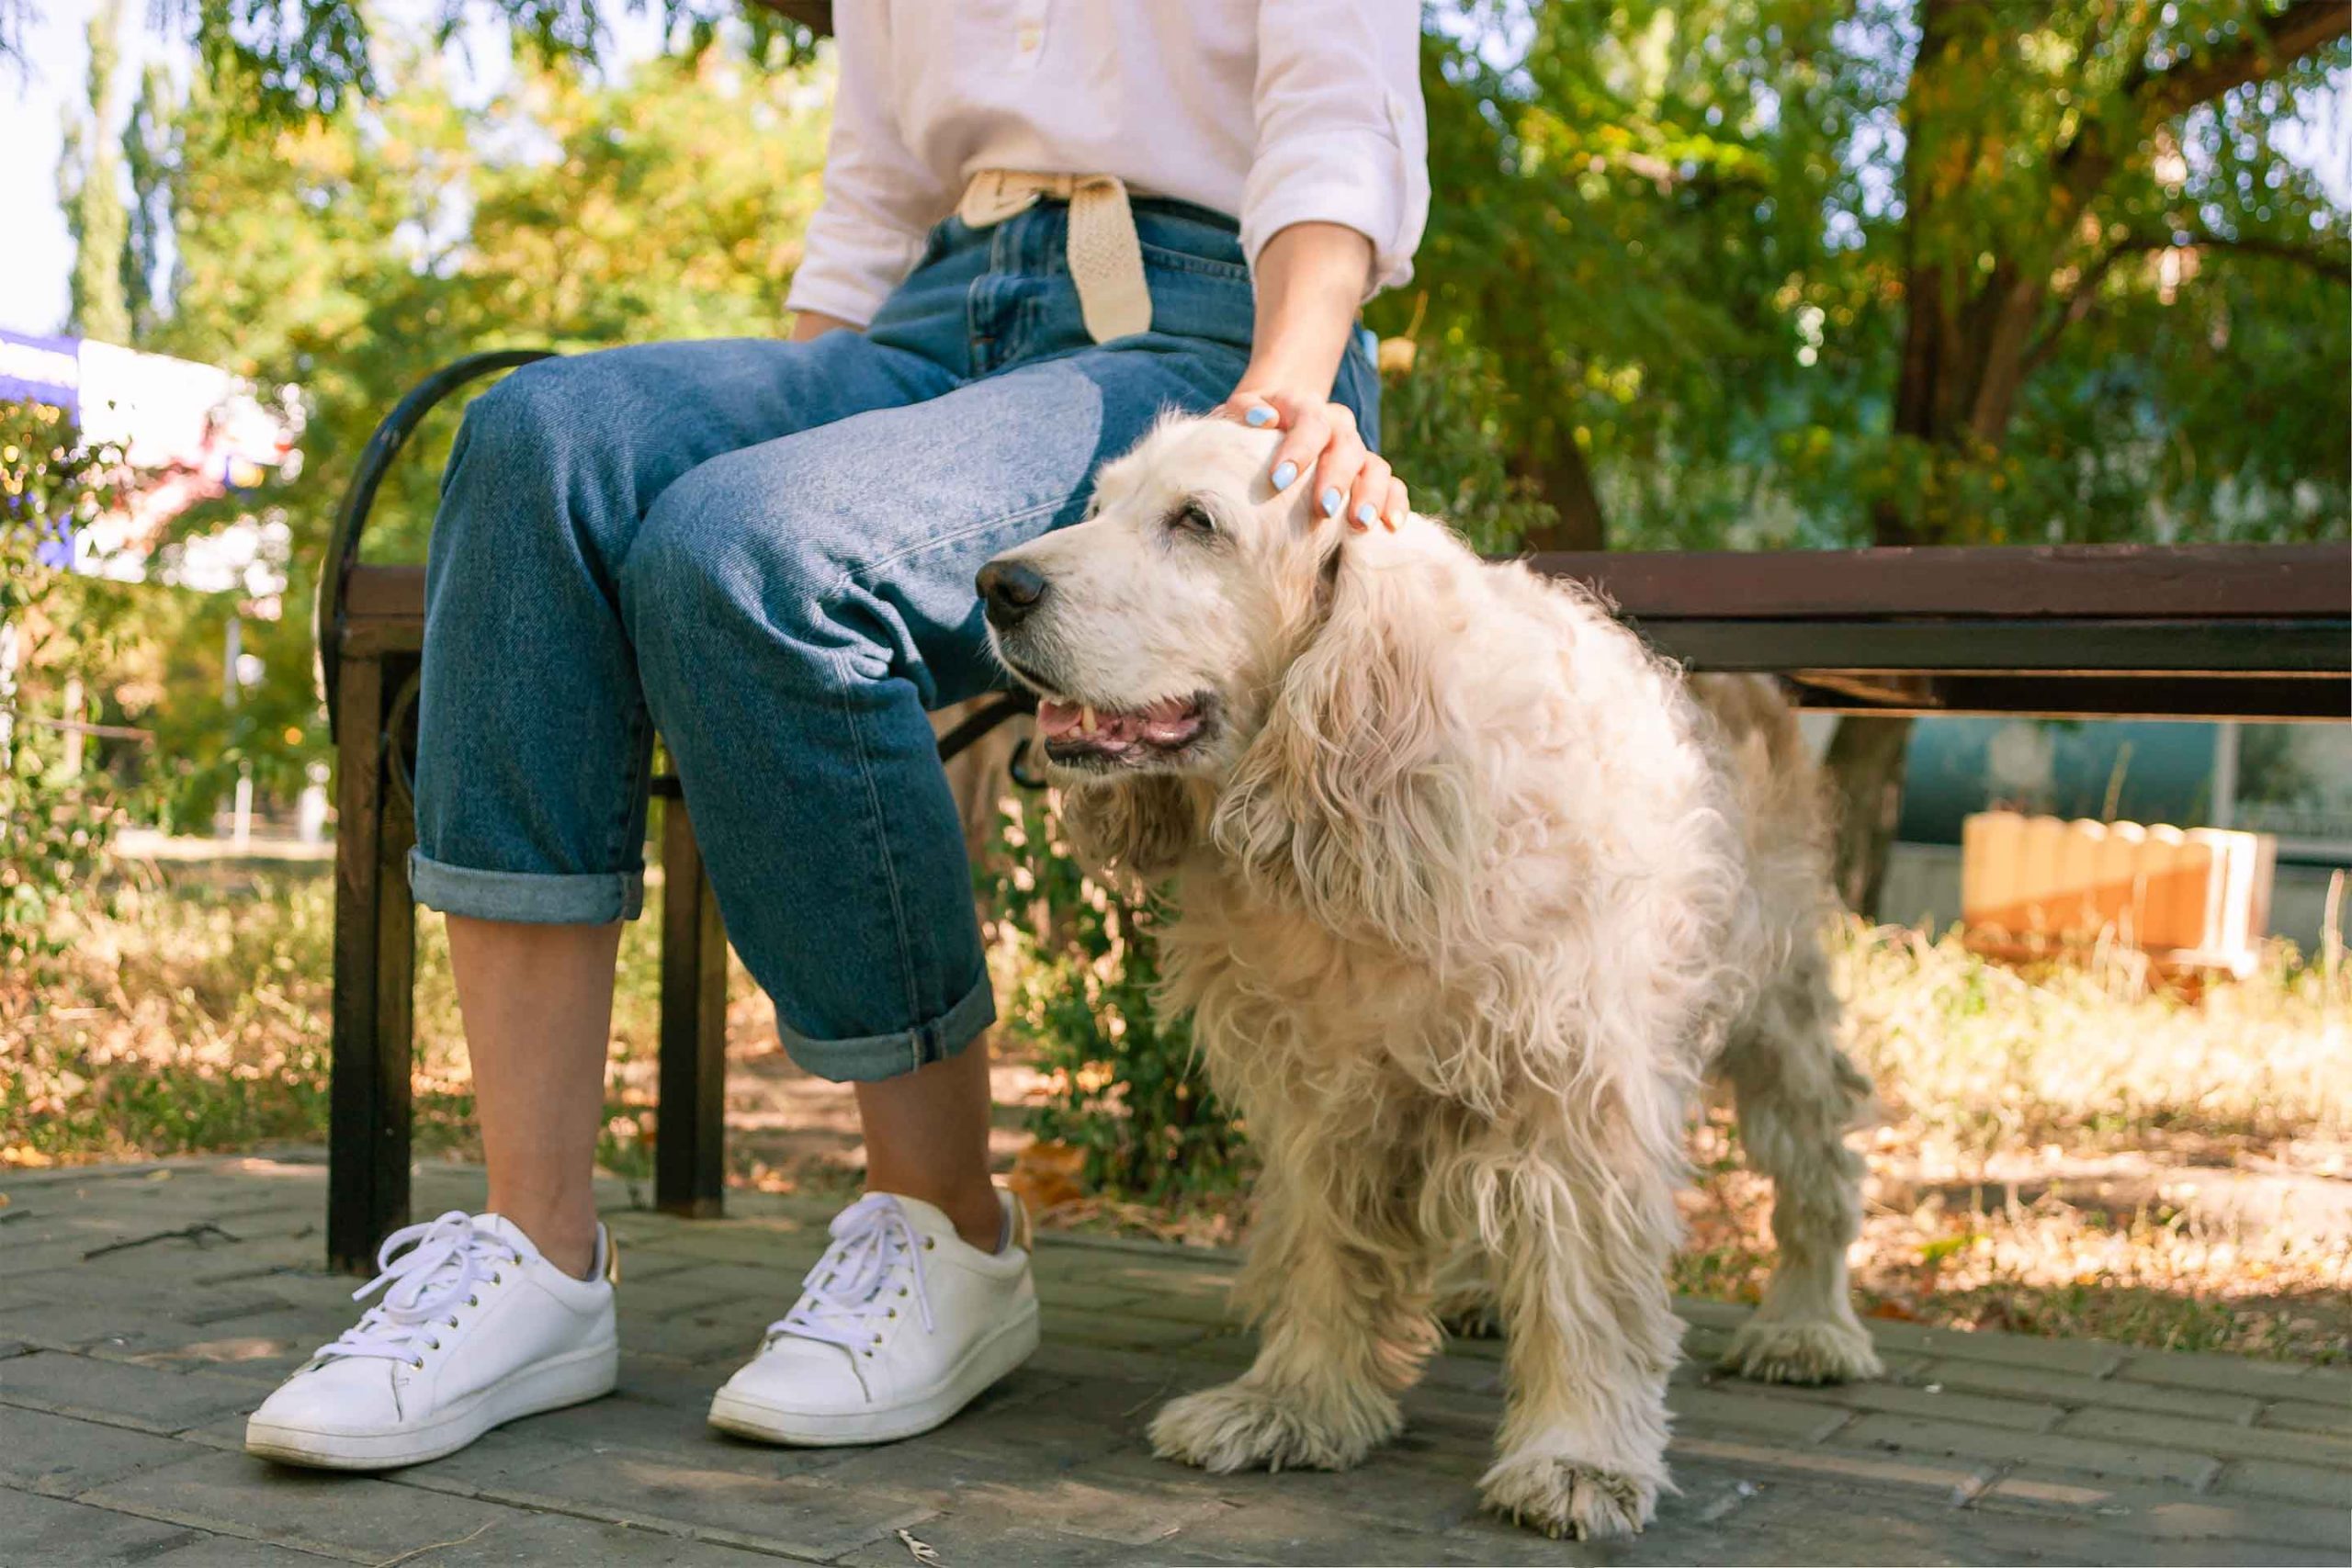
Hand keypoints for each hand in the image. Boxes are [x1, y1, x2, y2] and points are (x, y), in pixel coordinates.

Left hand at [1218, 387, 1406, 532]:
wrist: (1278, 416)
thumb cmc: (1252, 424)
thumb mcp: (1238, 411)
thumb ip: (1245, 410)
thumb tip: (1263, 419)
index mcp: (1305, 406)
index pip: (1309, 422)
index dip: (1298, 450)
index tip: (1279, 481)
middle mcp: (1337, 425)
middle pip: (1346, 446)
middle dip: (1336, 479)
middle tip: (1323, 509)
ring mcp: (1357, 449)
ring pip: (1375, 466)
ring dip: (1370, 495)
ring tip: (1360, 523)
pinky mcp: (1371, 473)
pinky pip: (1393, 485)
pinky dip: (1394, 503)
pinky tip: (1391, 527)